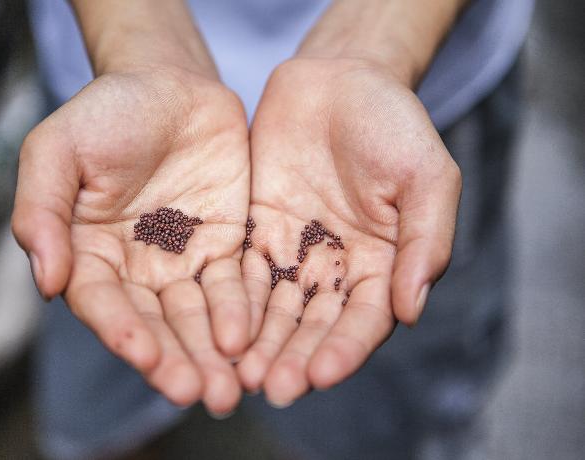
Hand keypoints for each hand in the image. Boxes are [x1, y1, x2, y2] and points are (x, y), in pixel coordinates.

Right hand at [12, 68, 249, 414]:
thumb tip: (46, 281)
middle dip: (176, 359)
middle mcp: (136, 268)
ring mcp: (183, 261)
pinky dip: (242, 313)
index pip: (103, 303)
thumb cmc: (107, 112)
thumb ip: (41, 211)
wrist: (170, 83)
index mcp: (89, 253)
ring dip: (212, 353)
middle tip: (199, 393)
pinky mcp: (225, 248)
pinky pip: (235, 286)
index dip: (121, 331)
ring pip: (198, 317)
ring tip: (229, 388)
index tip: (142, 355)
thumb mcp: (57, 149)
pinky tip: (251, 339)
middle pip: (155, 324)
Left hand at [237, 58, 460, 405]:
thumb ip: (426, 240)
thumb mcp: (426, 175)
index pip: (363, 320)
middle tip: (270, 388)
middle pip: (312, 326)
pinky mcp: (254, 232)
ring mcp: (291, 253)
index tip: (320, 375)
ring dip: (257, 343)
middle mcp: (334, 269)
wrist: (339, 80)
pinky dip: (229, 302)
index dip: (344, 350)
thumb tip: (413, 309)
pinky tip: (215, 326)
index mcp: (382, 265)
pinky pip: (239, 272)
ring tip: (238, 373)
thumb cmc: (393, 124)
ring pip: (272, 309)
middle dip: (293, 358)